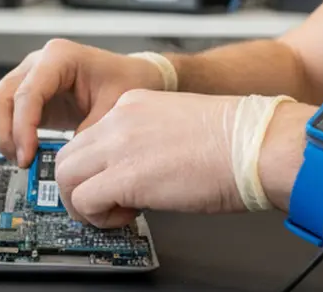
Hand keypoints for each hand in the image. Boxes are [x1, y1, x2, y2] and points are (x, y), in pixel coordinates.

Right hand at [0, 39, 167, 166]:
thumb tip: (64, 160)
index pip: (27, 93)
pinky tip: (22, 151)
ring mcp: (28, 77)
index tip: (27, 156)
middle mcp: (37, 63)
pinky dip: (4, 134)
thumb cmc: (125, 81)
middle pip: (2, 98)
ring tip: (21, 158)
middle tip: (22, 161)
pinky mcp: (26, 95)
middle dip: (6, 134)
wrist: (130, 76)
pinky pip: (0, 113)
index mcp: (59, 57)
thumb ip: (88, 132)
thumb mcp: (115, 106)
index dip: (22, 127)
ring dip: (1, 135)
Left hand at [54, 90, 245, 227]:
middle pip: (66, 155)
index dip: (95, 168)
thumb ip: (149, 142)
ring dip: (83, 203)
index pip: (87, 137)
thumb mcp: (178, 128)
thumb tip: (137, 173)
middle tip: (104, 205)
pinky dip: (98, 217)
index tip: (110, 185)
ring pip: (65, 176)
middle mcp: (120, 120)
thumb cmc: (237, 142)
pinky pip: (84, 200)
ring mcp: (120, 145)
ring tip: (114, 213)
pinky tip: (127, 216)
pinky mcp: (126, 176)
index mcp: (133, 105)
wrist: (257, 145)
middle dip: (77, 187)